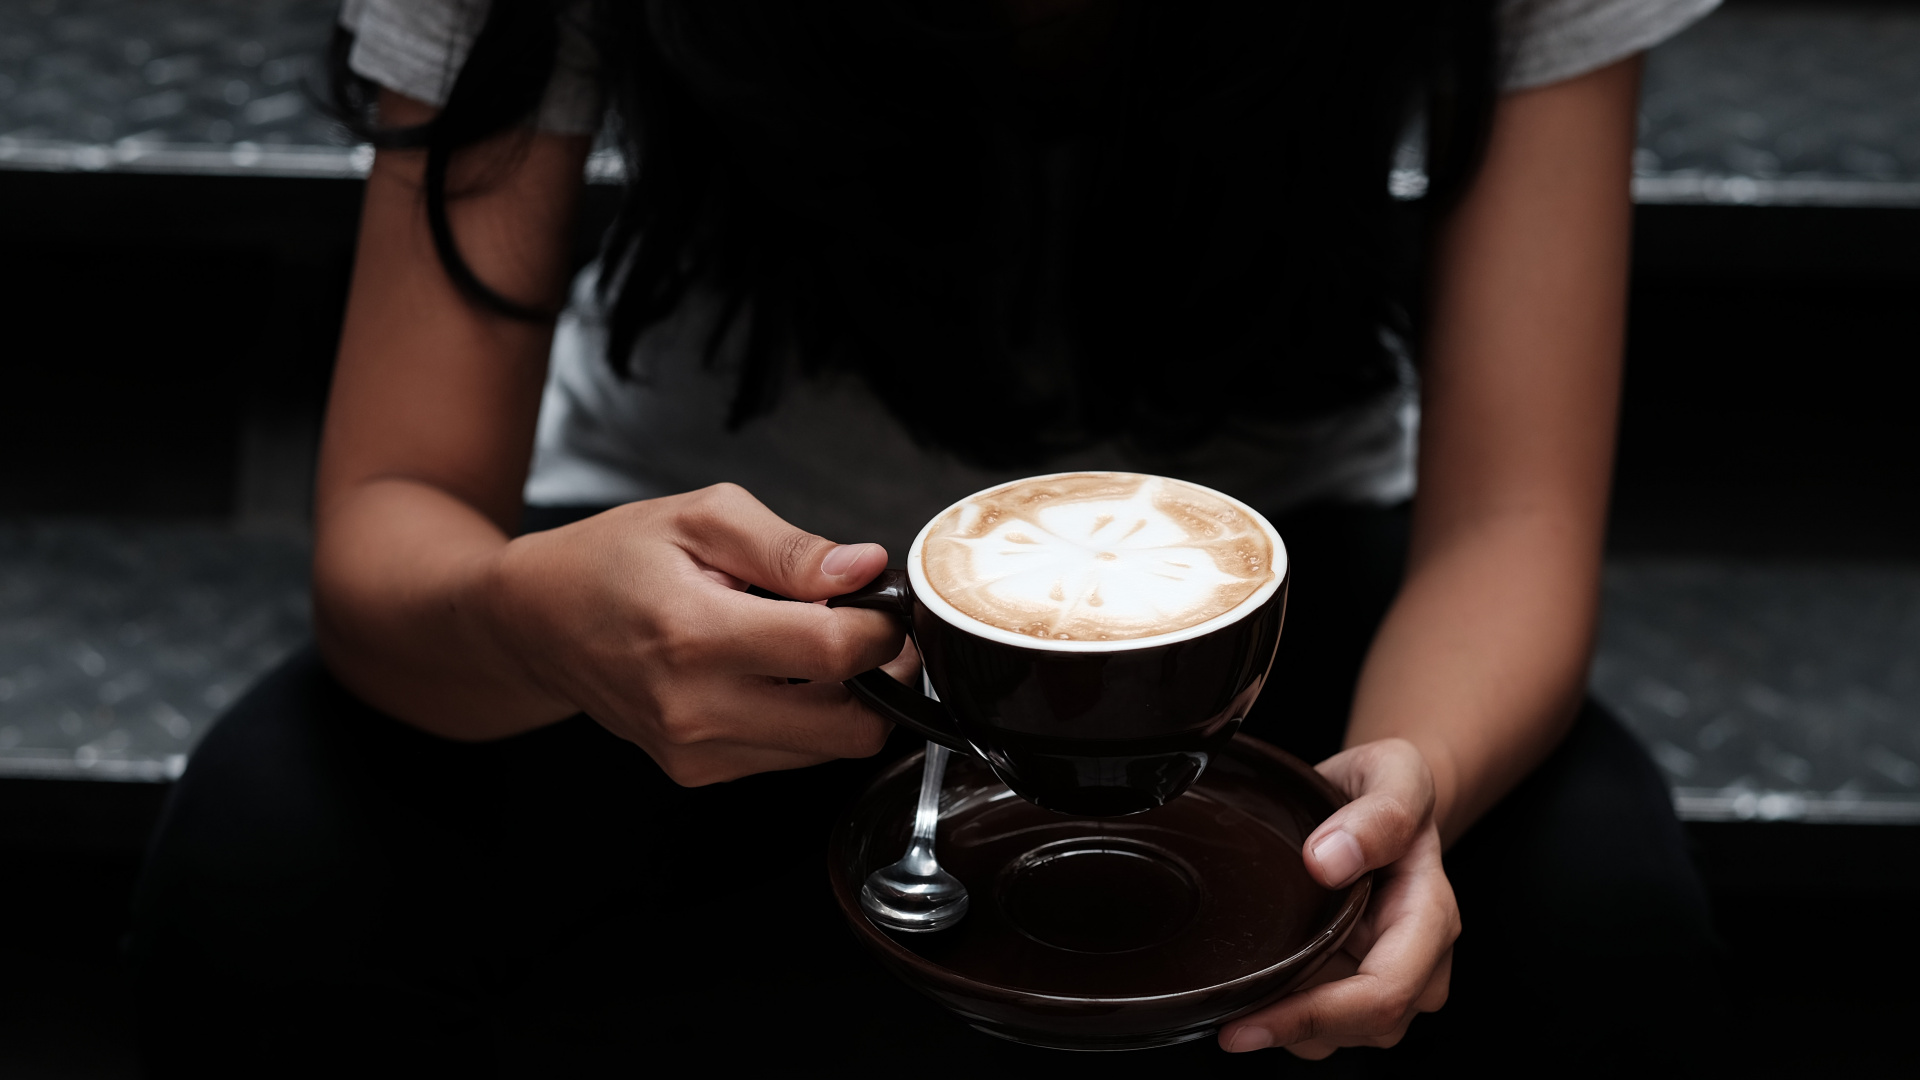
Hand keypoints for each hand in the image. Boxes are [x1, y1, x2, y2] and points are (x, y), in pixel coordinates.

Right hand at [482, 483, 914, 784]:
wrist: (537, 621)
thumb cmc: (612, 560)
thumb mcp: (702, 517)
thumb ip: (790, 546)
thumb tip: (864, 568)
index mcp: (696, 633)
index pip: (834, 653)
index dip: (881, 628)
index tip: (882, 604)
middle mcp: (696, 707)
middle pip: (850, 726)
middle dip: (882, 677)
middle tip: (871, 632)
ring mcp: (696, 750)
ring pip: (829, 751)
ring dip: (847, 702)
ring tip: (812, 646)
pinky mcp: (697, 772)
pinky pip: (791, 758)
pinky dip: (807, 720)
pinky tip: (778, 676)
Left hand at [1218, 738, 1459, 1057]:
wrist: (1381, 800)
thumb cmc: (1388, 788)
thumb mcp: (1394, 773)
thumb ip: (1379, 814)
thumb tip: (1330, 862)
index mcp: (1430, 914)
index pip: (1383, 992)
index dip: (1315, 1015)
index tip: (1249, 1019)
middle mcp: (1420, 957)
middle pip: (1362, 1026)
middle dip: (1293, 1028)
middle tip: (1228, 1016)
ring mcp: (1394, 976)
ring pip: (1342, 1034)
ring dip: (1291, 1024)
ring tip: (1247, 986)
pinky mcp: (1363, 983)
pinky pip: (1328, 1023)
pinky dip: (1289, 1013)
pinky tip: (1262, 983)